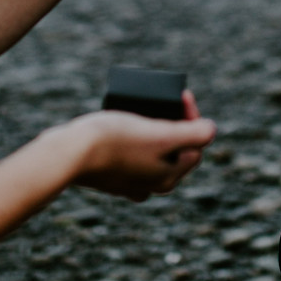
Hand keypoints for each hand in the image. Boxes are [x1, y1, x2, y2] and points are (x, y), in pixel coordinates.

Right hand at [64, 91, 215, 201]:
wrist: (69, 154)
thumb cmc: (116, 140)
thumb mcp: (162, 135)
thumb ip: (194, 134)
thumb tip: (211, 131)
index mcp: (169, 177)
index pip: (196, 143)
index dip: (193, 116)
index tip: (181, 94)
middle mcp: (151, 185)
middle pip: (175, 149)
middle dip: (173, 123)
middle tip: (162, 102)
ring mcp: (129, 183)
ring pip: (152, 152)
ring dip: (151, 130)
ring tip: (141, 110)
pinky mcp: (108, 176)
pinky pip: (128, 155)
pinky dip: (130, 139)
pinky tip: (121, 125)